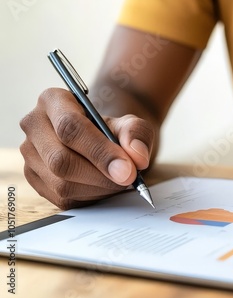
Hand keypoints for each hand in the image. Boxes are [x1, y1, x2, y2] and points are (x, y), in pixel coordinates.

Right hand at [20, 88, 154, 208]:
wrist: (102, 141)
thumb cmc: (113, 129)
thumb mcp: (131, 124)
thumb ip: (137, 134)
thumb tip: (137, 157)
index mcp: (53, 100)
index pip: (70, 127)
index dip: (100, 151)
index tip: (128, 169)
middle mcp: (34, 125)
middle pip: (61, 159)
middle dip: (101, 174)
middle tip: (129, 179)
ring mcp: (30, 155)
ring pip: (61, 183)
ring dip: (98, 187)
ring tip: (119, 180)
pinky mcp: (35, 180)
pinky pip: (62, 197)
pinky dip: (90, 196)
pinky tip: (104, 186)